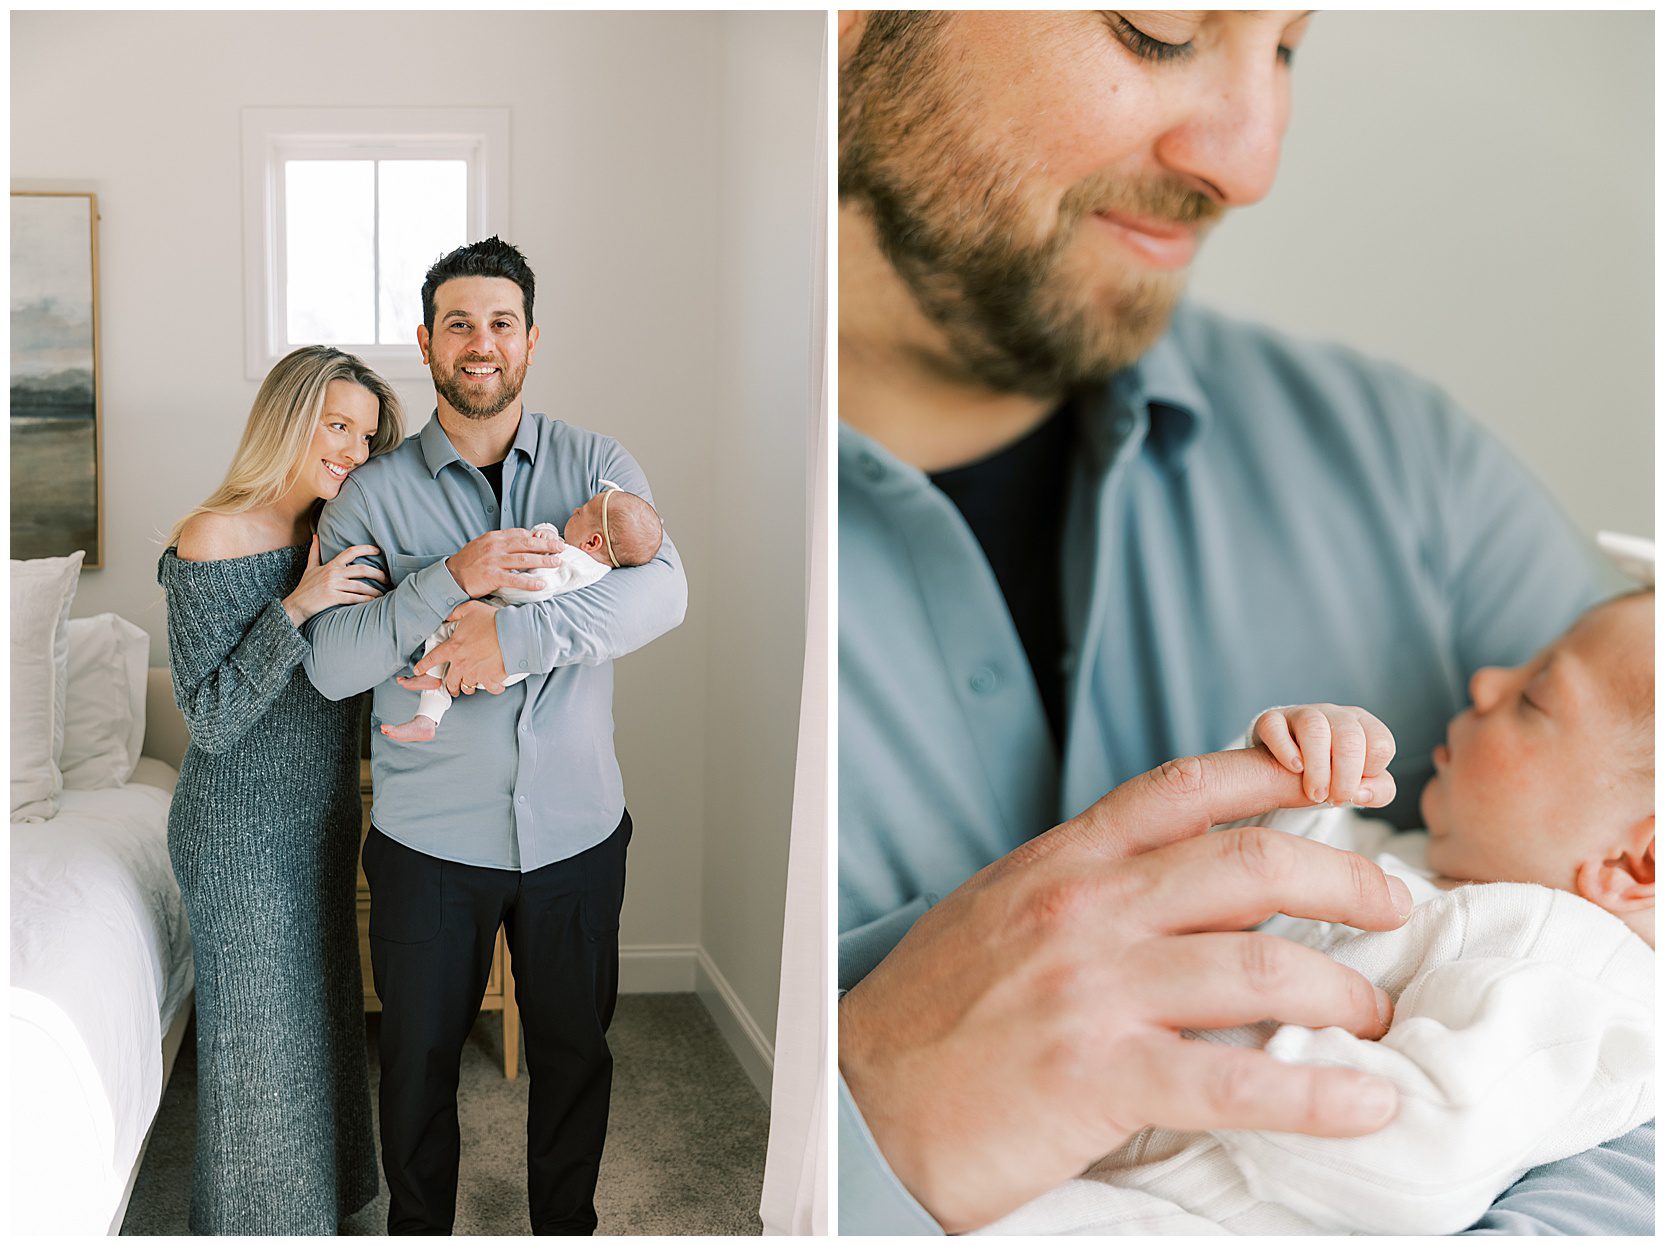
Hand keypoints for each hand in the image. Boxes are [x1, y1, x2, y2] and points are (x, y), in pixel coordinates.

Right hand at [282, 536, 385, 625]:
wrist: (296, 605)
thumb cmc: (305, 587)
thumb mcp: (309, 568)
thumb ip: (314, 552)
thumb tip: (315, 536)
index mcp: (331, 565)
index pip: (351, 552)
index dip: (366, 549)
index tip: (378, 551)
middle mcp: (333, 573)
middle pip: (361, 569)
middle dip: (377, 573)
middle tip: (386, 578)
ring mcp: (333, 585)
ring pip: (360, 585)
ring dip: (374, 590)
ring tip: (382, 593)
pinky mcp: (333, 597)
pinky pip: (353, 598)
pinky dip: (365, 599)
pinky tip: (372, 601)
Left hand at [413, 601, 507, 695]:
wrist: (513, 633)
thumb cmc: (493, 620)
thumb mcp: (470, 609)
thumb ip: (456, 613)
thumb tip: (448, 615)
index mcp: (454, 647)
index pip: (433, 659)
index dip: (424, 665)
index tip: (419, 670)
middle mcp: (462, 663)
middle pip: (450, 681)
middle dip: (450, 686)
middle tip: (453, 687)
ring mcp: (476, 673)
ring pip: (467, 687)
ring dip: (468, 687)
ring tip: (470, 686)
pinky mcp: (491, 679)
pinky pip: (490, 689)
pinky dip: (492, 688)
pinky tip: (495, 686)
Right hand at [446, 527, 564, 598]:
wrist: (451, 576)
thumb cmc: (469, 562)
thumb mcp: (484, 545)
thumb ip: (502, 543)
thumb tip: (523, 542)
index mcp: (495, 537)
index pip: (521, 534)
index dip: (538, 537)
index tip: (551, 539)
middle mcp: (496, 547)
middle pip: (527, 544)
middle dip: (546, 545)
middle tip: (561, 548)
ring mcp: (494, 561)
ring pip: (524, 559)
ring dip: (543, 561)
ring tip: (556, 563)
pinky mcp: (492, 577)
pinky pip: (514, 579)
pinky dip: (529, 582)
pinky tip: (541, 584)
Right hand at [838, 747, 1414, 1233]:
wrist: (860, 1097)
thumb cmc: (933, 1011)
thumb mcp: (1002, 910)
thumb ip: (1087, 884)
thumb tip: (1179, 877)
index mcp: (1064, 863)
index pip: (1187, 788)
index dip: (1279, 773)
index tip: (1347, 776)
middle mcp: (1086, 909)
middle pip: (1251, 865)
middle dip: (1346, 879)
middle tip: (1393, 907)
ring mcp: (1092, 989)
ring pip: (1260, 965)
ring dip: (1344, 992)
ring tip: (1376, 1016)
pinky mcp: (1097, 1075)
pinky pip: (1234, 1079)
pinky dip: (1315, 1094)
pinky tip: (1366, 1105)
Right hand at [1254, 704, 1396, 806]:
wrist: (1292, 771)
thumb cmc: (1334, 775)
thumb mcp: (1363, 785)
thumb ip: (1379, 791)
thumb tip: (1362, 792)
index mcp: (1364, 727)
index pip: (1380, 745)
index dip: (1369, 774)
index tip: (1354, 792)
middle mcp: (1336, 715)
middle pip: (1349, 737)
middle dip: (1345, 776)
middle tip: (1334, 799)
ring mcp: (1303, 714)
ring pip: (1314, 728)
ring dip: (1317, 768)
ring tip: (1314, 793)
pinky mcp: (1272, 721)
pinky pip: (1275, 727)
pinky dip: (1285, 750)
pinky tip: (1294, 768)